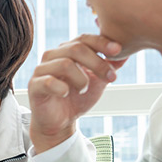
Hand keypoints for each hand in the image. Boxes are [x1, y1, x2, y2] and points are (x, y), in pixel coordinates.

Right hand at [28, 34, 126, 152]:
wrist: (60, 122)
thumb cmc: (77, 98)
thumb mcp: (98, 81)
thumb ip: (109, 66)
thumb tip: (128, 51)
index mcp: (66, 51)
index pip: (83, 39)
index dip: (101, 42)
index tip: (118, 50)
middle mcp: (52, 56)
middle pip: (76, 49)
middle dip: (97, 63)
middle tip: (111, 77)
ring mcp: (41, 70)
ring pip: (64, 64)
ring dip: (82, 79)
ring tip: (85, 90)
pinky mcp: (34, 86)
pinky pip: (49, 82)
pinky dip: (63, 88)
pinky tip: (67, 94)